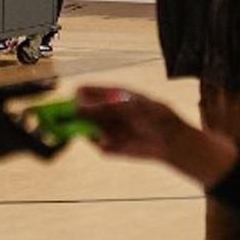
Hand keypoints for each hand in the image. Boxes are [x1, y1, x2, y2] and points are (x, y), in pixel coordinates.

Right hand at [0, 79, 59, 159]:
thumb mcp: (0, 91)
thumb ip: (29, 90)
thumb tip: (55, 84)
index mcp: (12, 139)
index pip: (48, 153)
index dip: (61, 144)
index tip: (65, 130)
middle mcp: (4, 153)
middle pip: (32, 145)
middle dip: (37, 128)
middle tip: (34, 109)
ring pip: (15, 144)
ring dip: (20, 129)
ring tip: (12, 108)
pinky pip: (0, 146)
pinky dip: (5, 133)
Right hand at [76, 87, 239, 186]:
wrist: (173, 141)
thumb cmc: (156, 116)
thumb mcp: (130, 106)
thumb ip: (104, 106)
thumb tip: (79, 105)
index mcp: (112, 95)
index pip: (87, 91)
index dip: (77, 95)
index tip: (71, 100)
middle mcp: (107, 111)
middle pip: (81, 111)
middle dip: (73, 115)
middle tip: (67, 118)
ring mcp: (108, 129)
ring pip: (86, 129)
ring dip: (85, 130)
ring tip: (93, 131)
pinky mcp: (111, 147)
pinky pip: (97, 145)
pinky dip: (99, 144)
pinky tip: (108, 142)